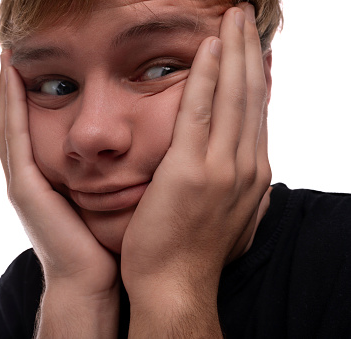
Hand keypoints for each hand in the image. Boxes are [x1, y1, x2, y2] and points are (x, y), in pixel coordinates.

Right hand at [0, 51, 118, 335]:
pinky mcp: (24, 188)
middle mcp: (26, 178)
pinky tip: (13, 81)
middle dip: (9, 91)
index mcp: (42, 180)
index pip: (28, 130)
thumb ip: (97, 173)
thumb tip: (121, 150)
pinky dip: (12, 108)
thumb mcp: (97, 198)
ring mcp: (22, 182)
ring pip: (8, 126)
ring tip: (7, 61)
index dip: (24, 100)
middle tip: (9, 57)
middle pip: (12, 124)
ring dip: (6, 93)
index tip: (27, 70)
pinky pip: (15, 138)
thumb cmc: (99, 242)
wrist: (89, 279)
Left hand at [122, 3, 270, 334]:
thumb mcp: (232, 222)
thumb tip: (258, 180)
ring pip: (233, 95)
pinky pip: (201, 110)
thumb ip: (246, 195)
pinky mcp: (192, 169)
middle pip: (252, 96)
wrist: (174, 286)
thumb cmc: (192, 254)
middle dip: (250, 52)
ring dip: (233, 51)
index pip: (257, 114)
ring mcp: (223, 167)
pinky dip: (207, 75)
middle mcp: (247, 166)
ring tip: (232, 18)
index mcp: (252, 176)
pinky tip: (208, 47)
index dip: (256, 77)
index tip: (251, 50)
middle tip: (245, 17)